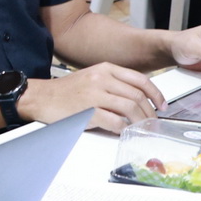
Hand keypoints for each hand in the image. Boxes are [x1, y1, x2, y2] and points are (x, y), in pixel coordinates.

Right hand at [23, 63, 162, 133]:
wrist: (39, 97)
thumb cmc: (64, 91)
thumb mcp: (91, 78)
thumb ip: (112, 83)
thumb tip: (136, 99)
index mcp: (105, 69)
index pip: (140, 79)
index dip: (156, 94)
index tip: (161, 105)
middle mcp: (101, 78)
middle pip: (137, 95)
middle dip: (150, 112)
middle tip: (152, 122)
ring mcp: (95, 94)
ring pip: (130, 108)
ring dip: (140, 121)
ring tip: (142, 129)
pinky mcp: (88, 111)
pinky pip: (115, 121)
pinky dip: (124, 128)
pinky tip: (124, 132)